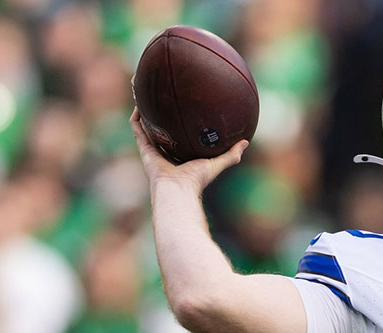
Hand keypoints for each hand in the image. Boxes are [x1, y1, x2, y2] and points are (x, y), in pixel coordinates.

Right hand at [129, 108, 247, 192]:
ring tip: (144, 93)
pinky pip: (137, 129)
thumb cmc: (197, 179)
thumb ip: (231, 155)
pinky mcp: (143, 149)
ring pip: (145, 127)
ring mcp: (152, 150)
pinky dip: (137, 116)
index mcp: (180, 156)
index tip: (182, 110)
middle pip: (160, 130)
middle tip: (162, 97)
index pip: (178, 139)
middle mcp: (164, 152)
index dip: (178, 126)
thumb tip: (246, 142)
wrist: (178, 188)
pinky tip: (140, 101)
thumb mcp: (217, 163)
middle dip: (159, 115)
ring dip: (144, 110)